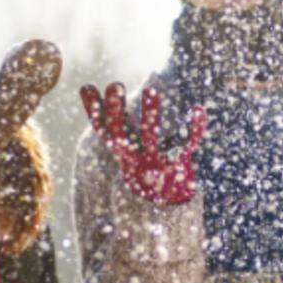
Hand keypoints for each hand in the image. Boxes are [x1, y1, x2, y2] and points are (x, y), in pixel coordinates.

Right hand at [80, 83, 205, 205]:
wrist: (160, 197)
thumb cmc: (136, 157)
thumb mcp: (119, 137)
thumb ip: (103, 114)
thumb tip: (84, 87)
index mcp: (120, 146)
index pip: (102, 127)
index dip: (94, 109)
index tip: (89, 86)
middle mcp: (134, 154)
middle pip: (120, 133)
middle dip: (115, 110)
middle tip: (115, 85)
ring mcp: (155, 159)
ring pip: (149, 138)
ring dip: (149, 115)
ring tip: (150, 90)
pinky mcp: (178, 162)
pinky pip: (186, 144)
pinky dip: (195, 128)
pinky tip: (198, 110)